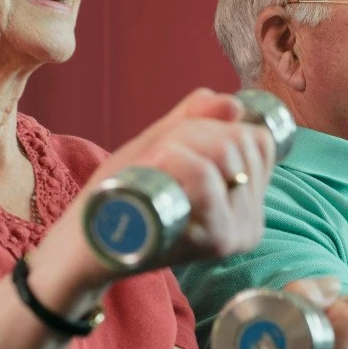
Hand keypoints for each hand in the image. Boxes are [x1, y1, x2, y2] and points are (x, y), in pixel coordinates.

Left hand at [74, 88, 276, 267]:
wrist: (88, 244)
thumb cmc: (122, 196)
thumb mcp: (162, 148)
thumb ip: (194, 119)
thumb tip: (233, 104)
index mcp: (247, 203)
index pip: (259, 140)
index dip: (218, 124)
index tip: (179, 141)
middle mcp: (251, 223)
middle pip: (241, 141)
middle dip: (194, 129)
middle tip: (157, 154)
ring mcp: (235, 234)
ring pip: (225, 153)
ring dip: (180, 142)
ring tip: (152, 166)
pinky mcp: (213, 241)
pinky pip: (206, 177)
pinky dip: (177, 158)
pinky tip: (154, 167)